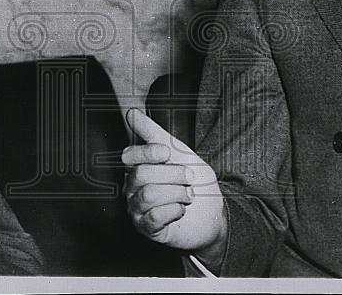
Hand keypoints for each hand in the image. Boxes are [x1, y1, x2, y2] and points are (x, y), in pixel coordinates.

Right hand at [121, 109, 226, 261]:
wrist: (212, 213)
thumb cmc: (193, 181)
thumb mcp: (178, 152)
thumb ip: (154, 133)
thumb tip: (132, 114)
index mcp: (138, 166)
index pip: (129, 156)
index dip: (148, 152)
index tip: (167, 153)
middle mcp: (132, 188)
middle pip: (141, 175)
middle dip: (173, 175)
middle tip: (189, 179)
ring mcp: (137, 209)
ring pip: (149, 195)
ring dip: (177, 193)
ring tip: (187, 196)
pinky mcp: (147, 229)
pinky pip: (155, 217)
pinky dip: (175, 210)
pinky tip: (181, 210)